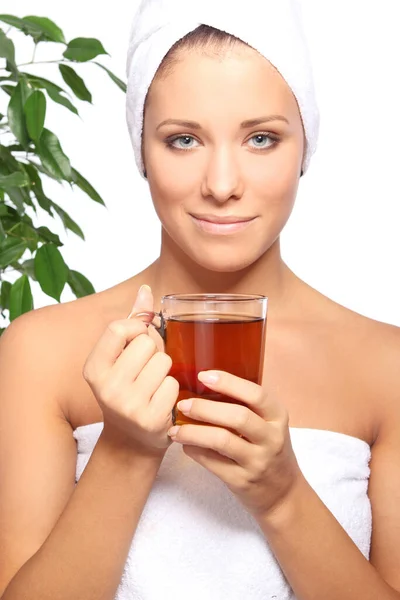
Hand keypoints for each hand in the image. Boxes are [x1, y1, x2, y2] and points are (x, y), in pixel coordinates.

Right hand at [82, 285, 177, 454]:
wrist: (131, 439)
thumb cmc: (129, 389)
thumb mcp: (122, 357)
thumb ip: (134, 322)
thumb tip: (146, 290)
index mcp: (93, 368)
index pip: (118, 328)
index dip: (136, 329)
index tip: (138, 340)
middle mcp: (106, 387)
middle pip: (146, 343)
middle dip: (154, 351)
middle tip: (147, 369)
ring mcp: (127, 405)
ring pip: (163, 362)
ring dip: (165, 370)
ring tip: (154, 385)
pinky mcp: (150, 419)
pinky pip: (173, 384)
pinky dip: (172, 390)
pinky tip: (162, 401)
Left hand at [167, 370, 301, 518]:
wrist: (282, 493)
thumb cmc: (267, 449)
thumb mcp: (267, 424)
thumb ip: (245, 406)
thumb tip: (203, 386)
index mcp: (277, 416)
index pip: (256, 394)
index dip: (228, 382)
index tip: (203, 376)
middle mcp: (271, 438)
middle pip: (238, 417)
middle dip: (205, 408)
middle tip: (182, 405)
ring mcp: (258, 461)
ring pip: (222, 441)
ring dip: (193, 432)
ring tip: (175, 429)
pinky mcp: (243, 481)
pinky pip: (213, 463)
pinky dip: (194, 451)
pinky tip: (184, 445)